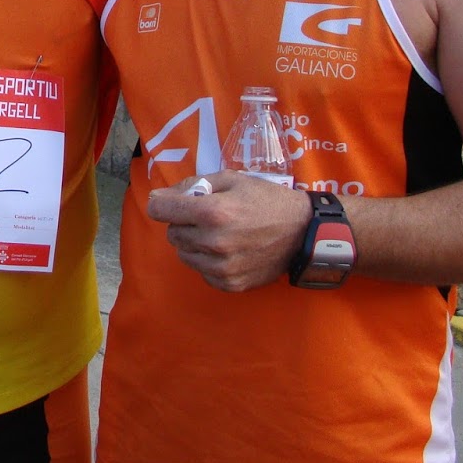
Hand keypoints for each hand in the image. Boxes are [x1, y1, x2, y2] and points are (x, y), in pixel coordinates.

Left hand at [146, 173, 310, 291]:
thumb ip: (193, 185)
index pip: (159, 210)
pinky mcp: (230, 283)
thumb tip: (160, 196)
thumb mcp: (232, 179)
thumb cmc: (266, 200)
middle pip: (172, 233)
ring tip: (219, 234)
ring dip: (194, 243)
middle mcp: (214, 242)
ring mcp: (222, 267)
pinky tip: (228, 250)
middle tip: (206, 217)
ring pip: (184, 254)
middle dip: (183, 223)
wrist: (303, 232)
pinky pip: (202, 272)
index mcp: (212, 212)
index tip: (167, 203)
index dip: (162, 204)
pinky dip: (208, 262)